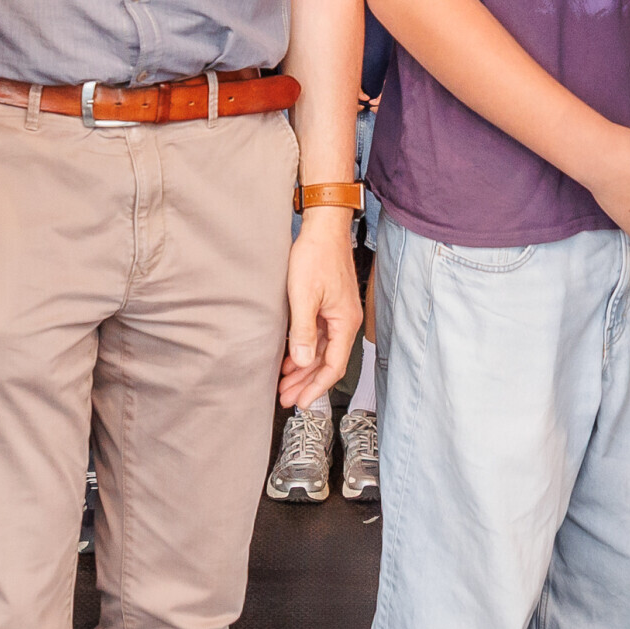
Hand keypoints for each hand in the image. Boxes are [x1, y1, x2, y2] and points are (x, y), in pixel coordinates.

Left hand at [279, 211, 361, 406]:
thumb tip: (303, 361)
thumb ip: (304, 331)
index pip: (333, 366)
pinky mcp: (328, 304)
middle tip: (287, 398)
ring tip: (284, 383)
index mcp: (344, 323)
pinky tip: (290, 358)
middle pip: (327, 362)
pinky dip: (304, 350)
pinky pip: (318, 336)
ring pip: (321, 350)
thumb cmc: (316, 255)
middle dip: (307, 382)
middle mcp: (345, 321)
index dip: (316, 387)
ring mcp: (337, 313)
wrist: (323, 226)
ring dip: (304, 368)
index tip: (301, 401)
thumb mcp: (304, 296)